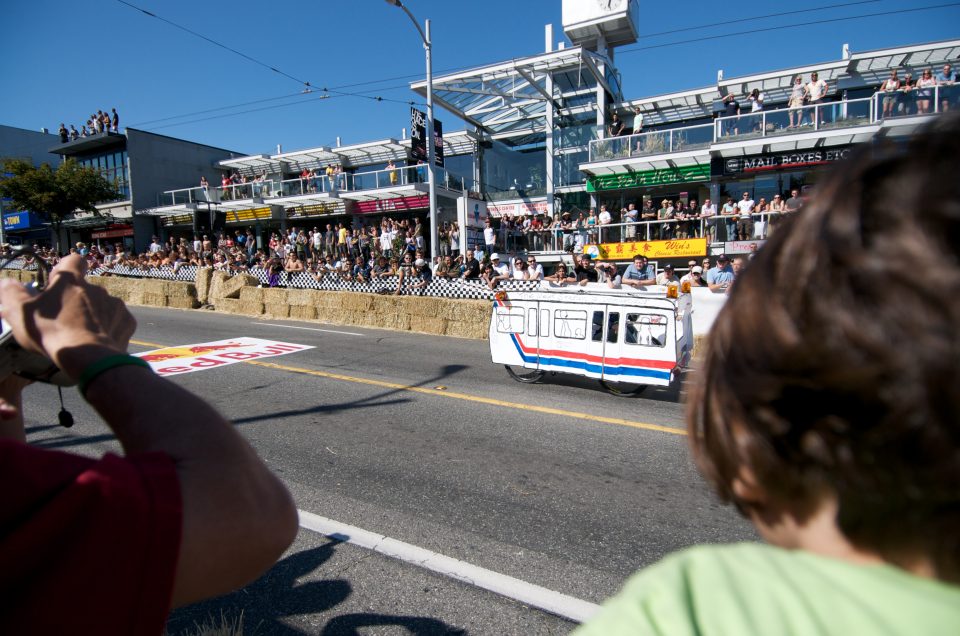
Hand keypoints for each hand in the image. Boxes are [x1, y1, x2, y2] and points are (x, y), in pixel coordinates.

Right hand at [0, 255, 134, 378]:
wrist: (89, 358)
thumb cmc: (53, 333)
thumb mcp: (21, 312)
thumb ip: (11, 294)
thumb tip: (6, 284)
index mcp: (72, 281)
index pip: (73, 260)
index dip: (65, 269)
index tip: (56, 283)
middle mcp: (97, 288)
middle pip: (85, 288)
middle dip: (76, 299)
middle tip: (62, 318)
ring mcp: (115, 305)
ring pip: (102, 305)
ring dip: (93, 315)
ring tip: (80, 333)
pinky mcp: (126, 322)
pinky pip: (117, 321)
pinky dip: (108, 328)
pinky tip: (97, 340)